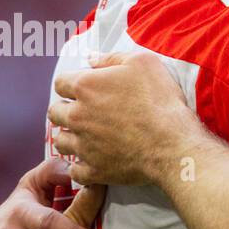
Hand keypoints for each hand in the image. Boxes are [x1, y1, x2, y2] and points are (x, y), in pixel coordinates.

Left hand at [49, 52, 192, 186]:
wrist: (173, 144)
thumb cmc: (161, 101)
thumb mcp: (143, 63)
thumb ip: (111, 58)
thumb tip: (91, 58)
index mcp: (86, 87)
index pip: (60, 83)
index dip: (72, 86)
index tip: (84, 91)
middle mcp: (78, 116)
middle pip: (55, 113)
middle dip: (65, 111)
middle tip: (83, 114)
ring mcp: (84, 145)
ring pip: (61, 142)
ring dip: (70, 138)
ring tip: (86, 138)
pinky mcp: (94, 169)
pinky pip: (75, 170)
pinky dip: (82, 167)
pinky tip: (93, 162)